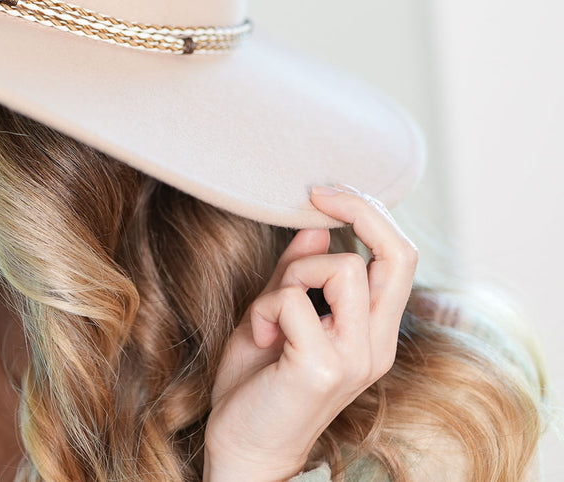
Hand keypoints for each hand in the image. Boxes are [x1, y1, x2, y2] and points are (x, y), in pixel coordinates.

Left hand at [202, 185, 417, 481]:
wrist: (241, 449)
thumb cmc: (257, 384)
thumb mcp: (275, 315)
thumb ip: (297, 273)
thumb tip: (316, 225)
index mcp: (373, 331)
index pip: (400, 257)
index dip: (369, 212)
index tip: (324, 193)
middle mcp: (376, 345)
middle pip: (399, 254)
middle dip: (359, 210)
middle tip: (317, 196)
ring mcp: (354, 358)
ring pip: (342, 268)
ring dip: (293, 275)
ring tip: (270, 312)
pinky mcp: (322, 368)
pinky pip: (292, 301)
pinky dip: (264, 307)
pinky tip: (258, 338)